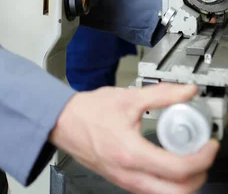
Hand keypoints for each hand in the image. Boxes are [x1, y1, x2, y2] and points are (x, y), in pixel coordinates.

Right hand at [49, 83, 218, 193]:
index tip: (210, 145)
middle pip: (178, 193)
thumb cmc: (88, 112)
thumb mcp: (128, 98)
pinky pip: (152, 191)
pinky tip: (168, 161)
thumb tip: (186, 91)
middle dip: (199, 177)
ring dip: (184, 182)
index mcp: (131, 154)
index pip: (179, 168)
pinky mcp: (122, 181)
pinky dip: (168, 182)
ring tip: (188, 158)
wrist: (63, 122)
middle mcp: (129, 174)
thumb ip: (161, 94)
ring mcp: (125, 181)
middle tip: (204, 156)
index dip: (202, 158)